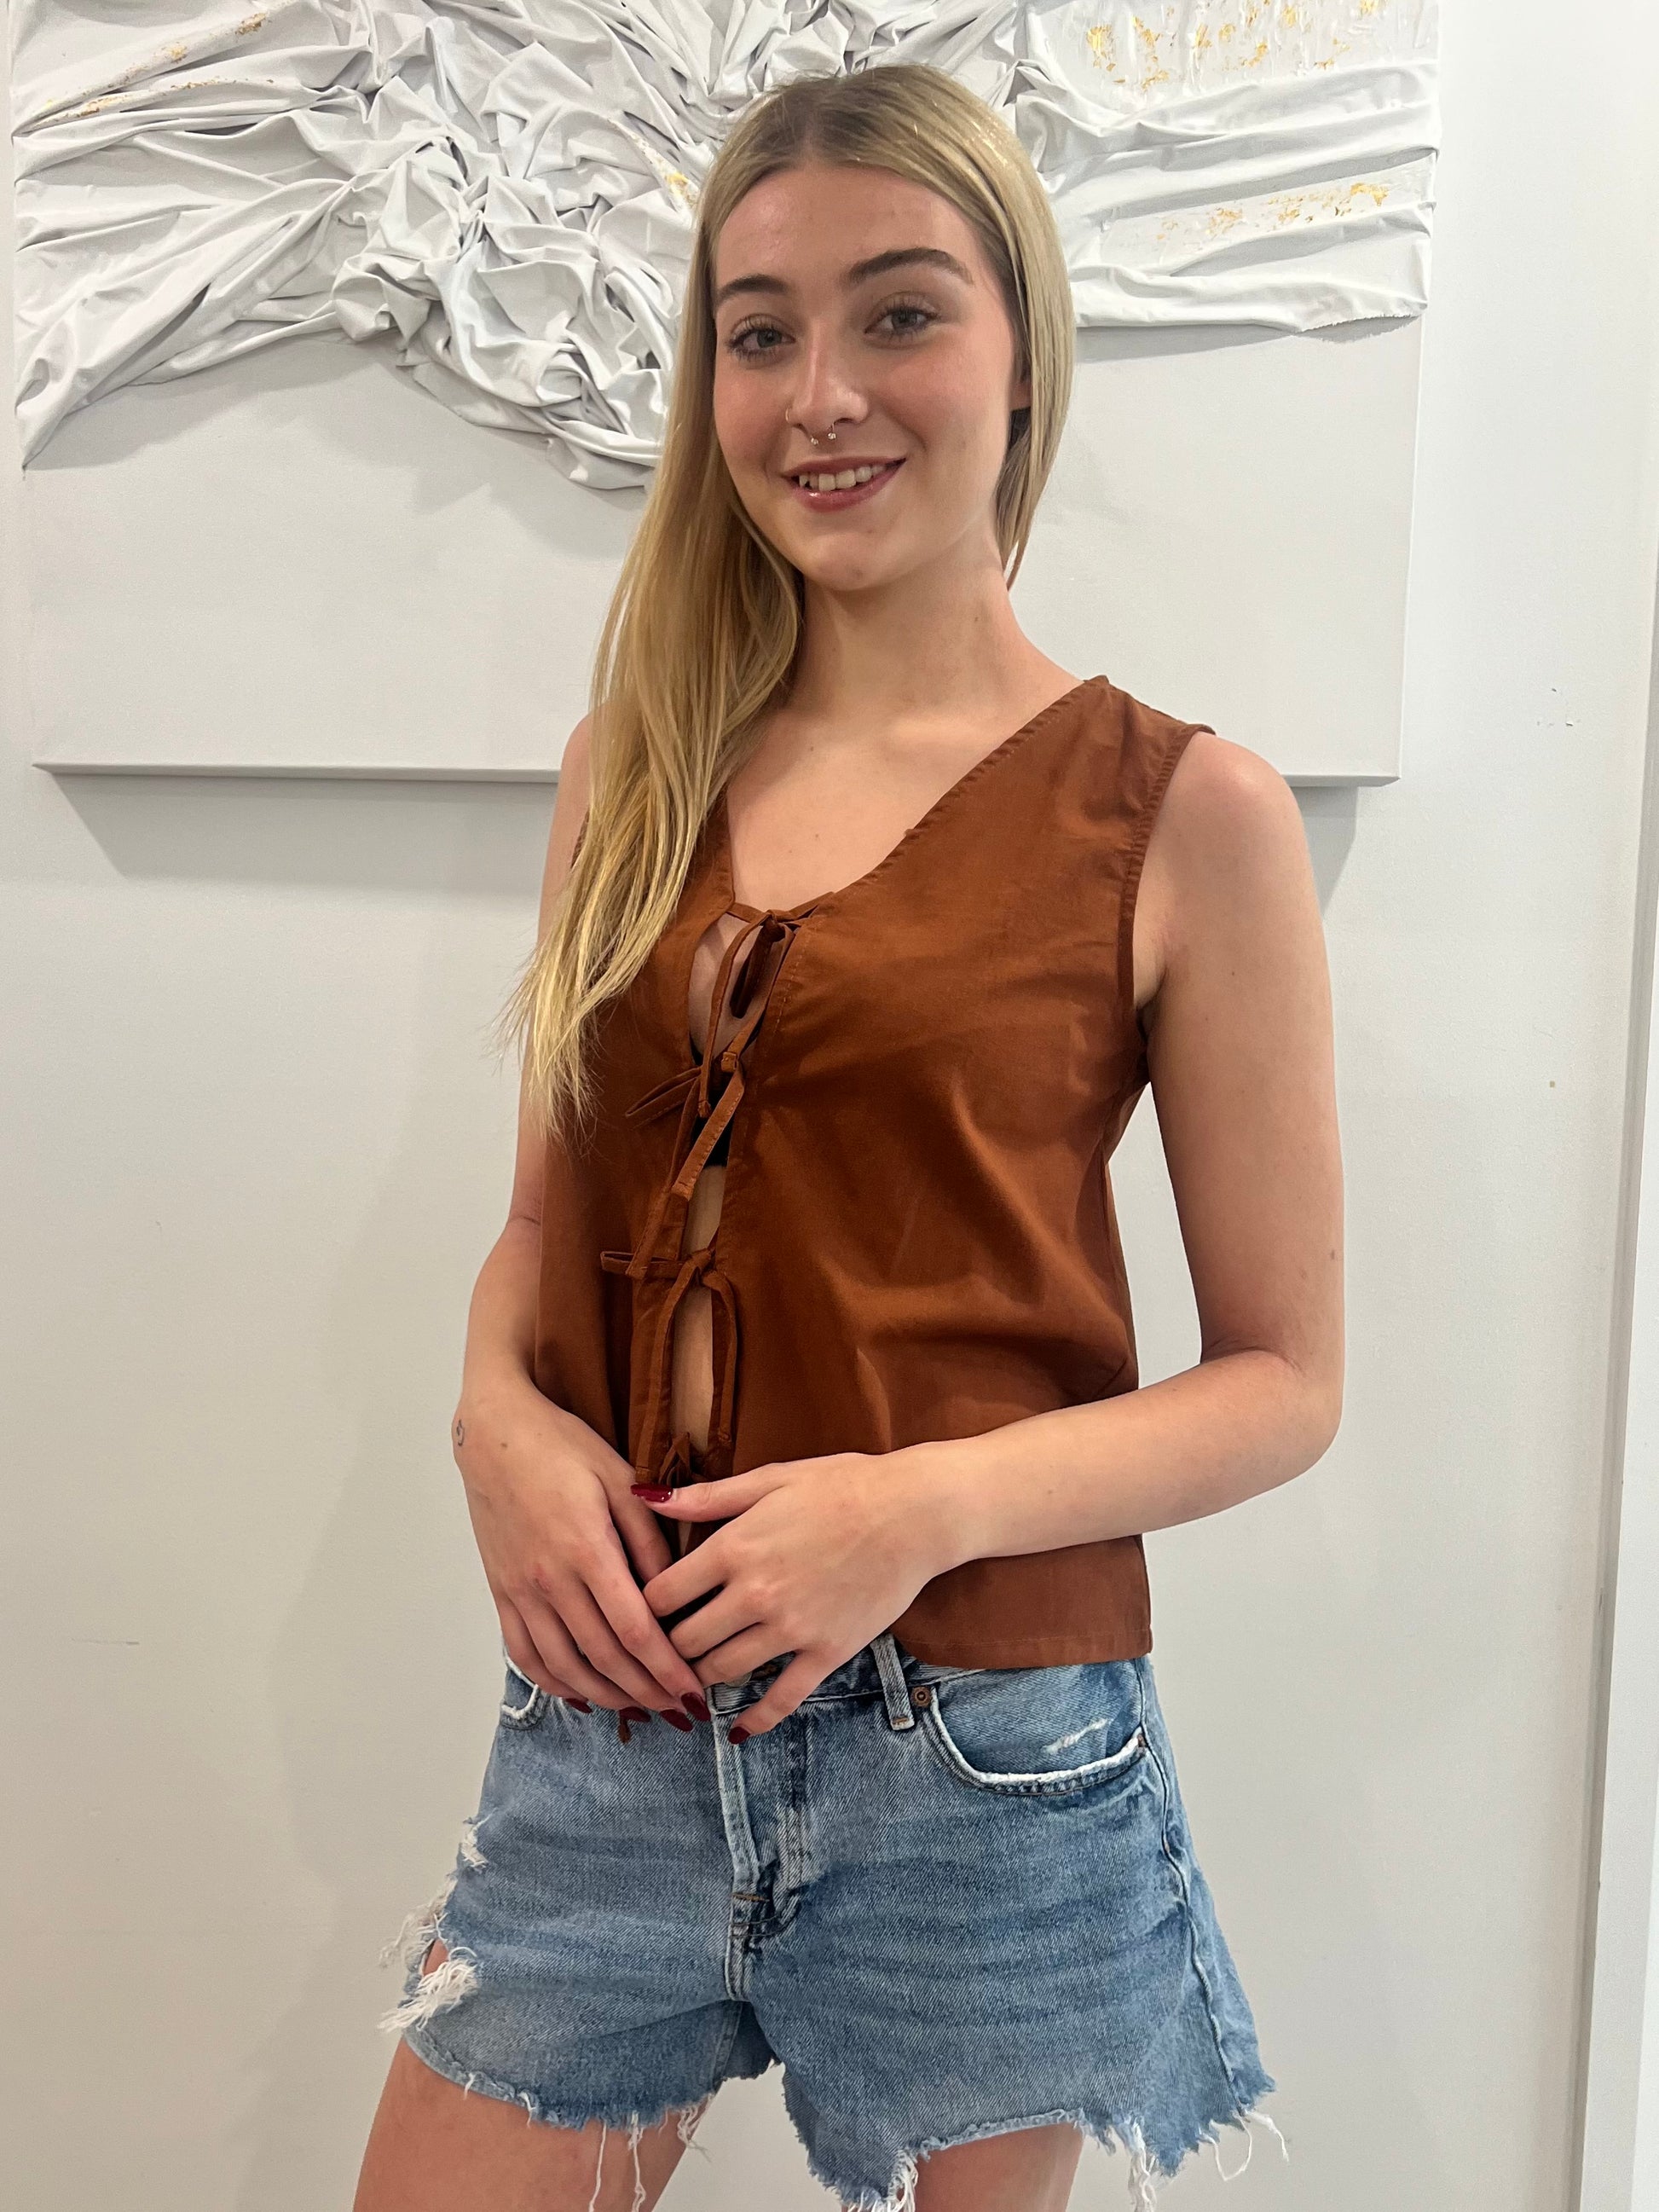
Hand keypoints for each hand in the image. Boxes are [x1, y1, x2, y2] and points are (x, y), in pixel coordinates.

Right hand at [452, 1378, 711, 1728]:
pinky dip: (556, 1682)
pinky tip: (582, 1692)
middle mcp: (550, 1579)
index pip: (635, 1631)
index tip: (695, 1691)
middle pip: (605, 1658)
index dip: (667, 1670)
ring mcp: (521, 1590)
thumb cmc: (564, 1448)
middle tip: (680, 1711)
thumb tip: (677, 1591)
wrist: (494, 1434)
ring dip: (606, 1696)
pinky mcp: (501, 1592)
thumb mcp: (621, 1480)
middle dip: (647, 1692)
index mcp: (587, 1549)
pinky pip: (527, 1654)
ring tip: (640, 1708)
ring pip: (566, 1666)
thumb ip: (650, 1539)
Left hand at [635, 1450, 948, 1737]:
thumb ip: (705, 1497)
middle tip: (661, 1648)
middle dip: (667, 1646)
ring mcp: (791, 1629)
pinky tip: (737, 1729)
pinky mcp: (826, 1653)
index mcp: (734, 1547)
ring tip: (691, 1675)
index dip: (642, 1605)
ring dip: (700, 1677)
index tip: (643, 1609)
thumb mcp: (769, 1479)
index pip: (660, 1595)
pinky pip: (781, 1699)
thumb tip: (645, 1498)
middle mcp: (755, 1594)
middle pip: (683, 1640)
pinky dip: (754, 1720)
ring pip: (722, 1671)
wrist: (913, 1512)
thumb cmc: (841, 1485)